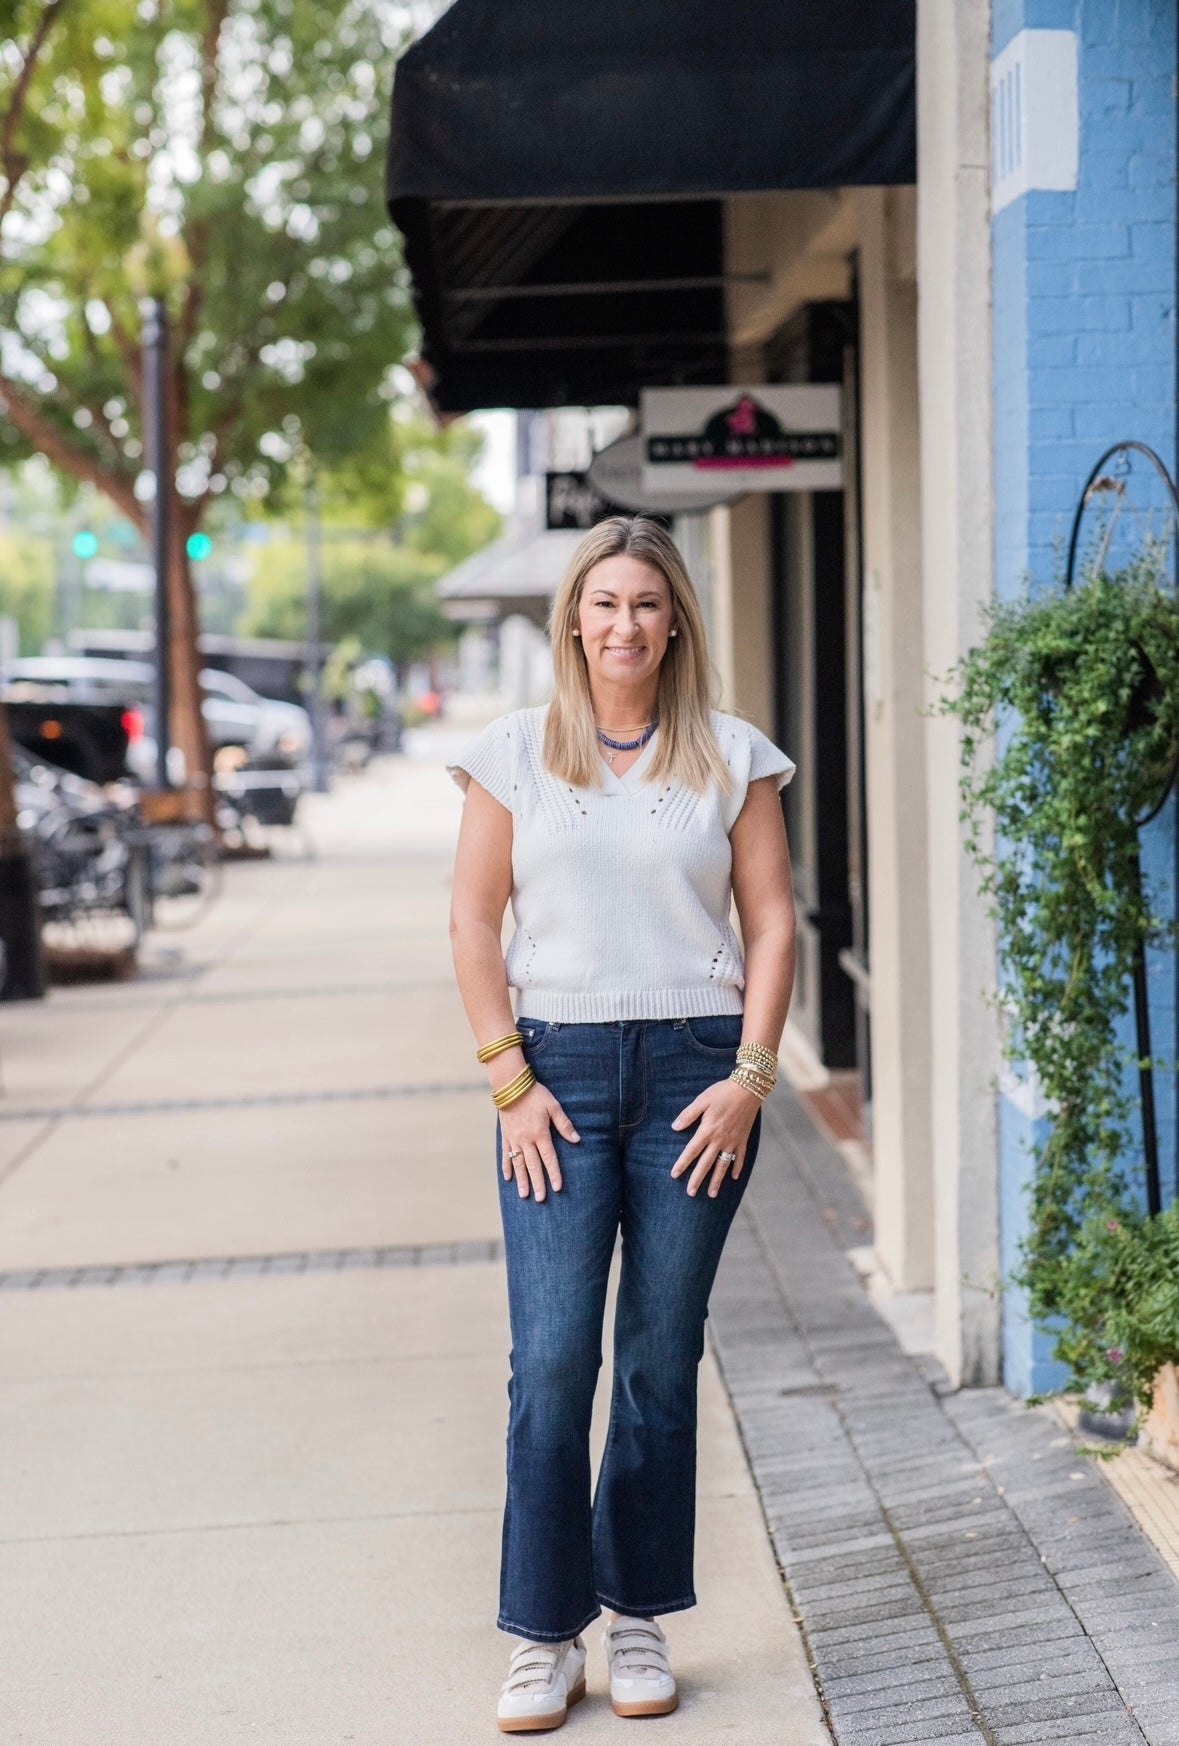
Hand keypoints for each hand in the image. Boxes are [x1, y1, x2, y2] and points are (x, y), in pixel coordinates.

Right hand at [500, 1082, 579, 1200]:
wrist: (510, 1085)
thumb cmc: (535, 1094)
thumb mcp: (553, 1106)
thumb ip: (564, 1124)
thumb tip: (577, 1139)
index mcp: (540, 1133)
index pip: (549, 1158)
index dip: (554, 1174)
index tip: (557, 1188)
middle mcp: (526, 1140)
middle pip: (533, 1166)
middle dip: (537, 1183)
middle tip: (540, 1199)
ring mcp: (514, 1139)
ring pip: (519, 1164)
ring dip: (522, 1180)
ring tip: (524, 1195)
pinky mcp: (505, 1135)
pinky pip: (506, 1154)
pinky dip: (507, 1167)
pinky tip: (508, 1178)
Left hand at [670, 1078, 759, 1197]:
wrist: (749, 1089)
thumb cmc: (723, 1092)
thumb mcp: (702, 1100)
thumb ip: (688, 1115)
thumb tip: (675, 1127)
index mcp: (707, 1130)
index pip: (692, 1151)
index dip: (682, 1163)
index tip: (674, 1175)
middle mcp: (720, 1140)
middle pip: (706, 1163)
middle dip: (698, 1179)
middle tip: (690, 1193)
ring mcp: (733, 1141)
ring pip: (723, 1165)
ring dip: (717, 1180)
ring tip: (711, 1194)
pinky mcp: (743, 1139)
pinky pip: (740, 1157)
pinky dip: (737, 1167)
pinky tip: (734, 1178)